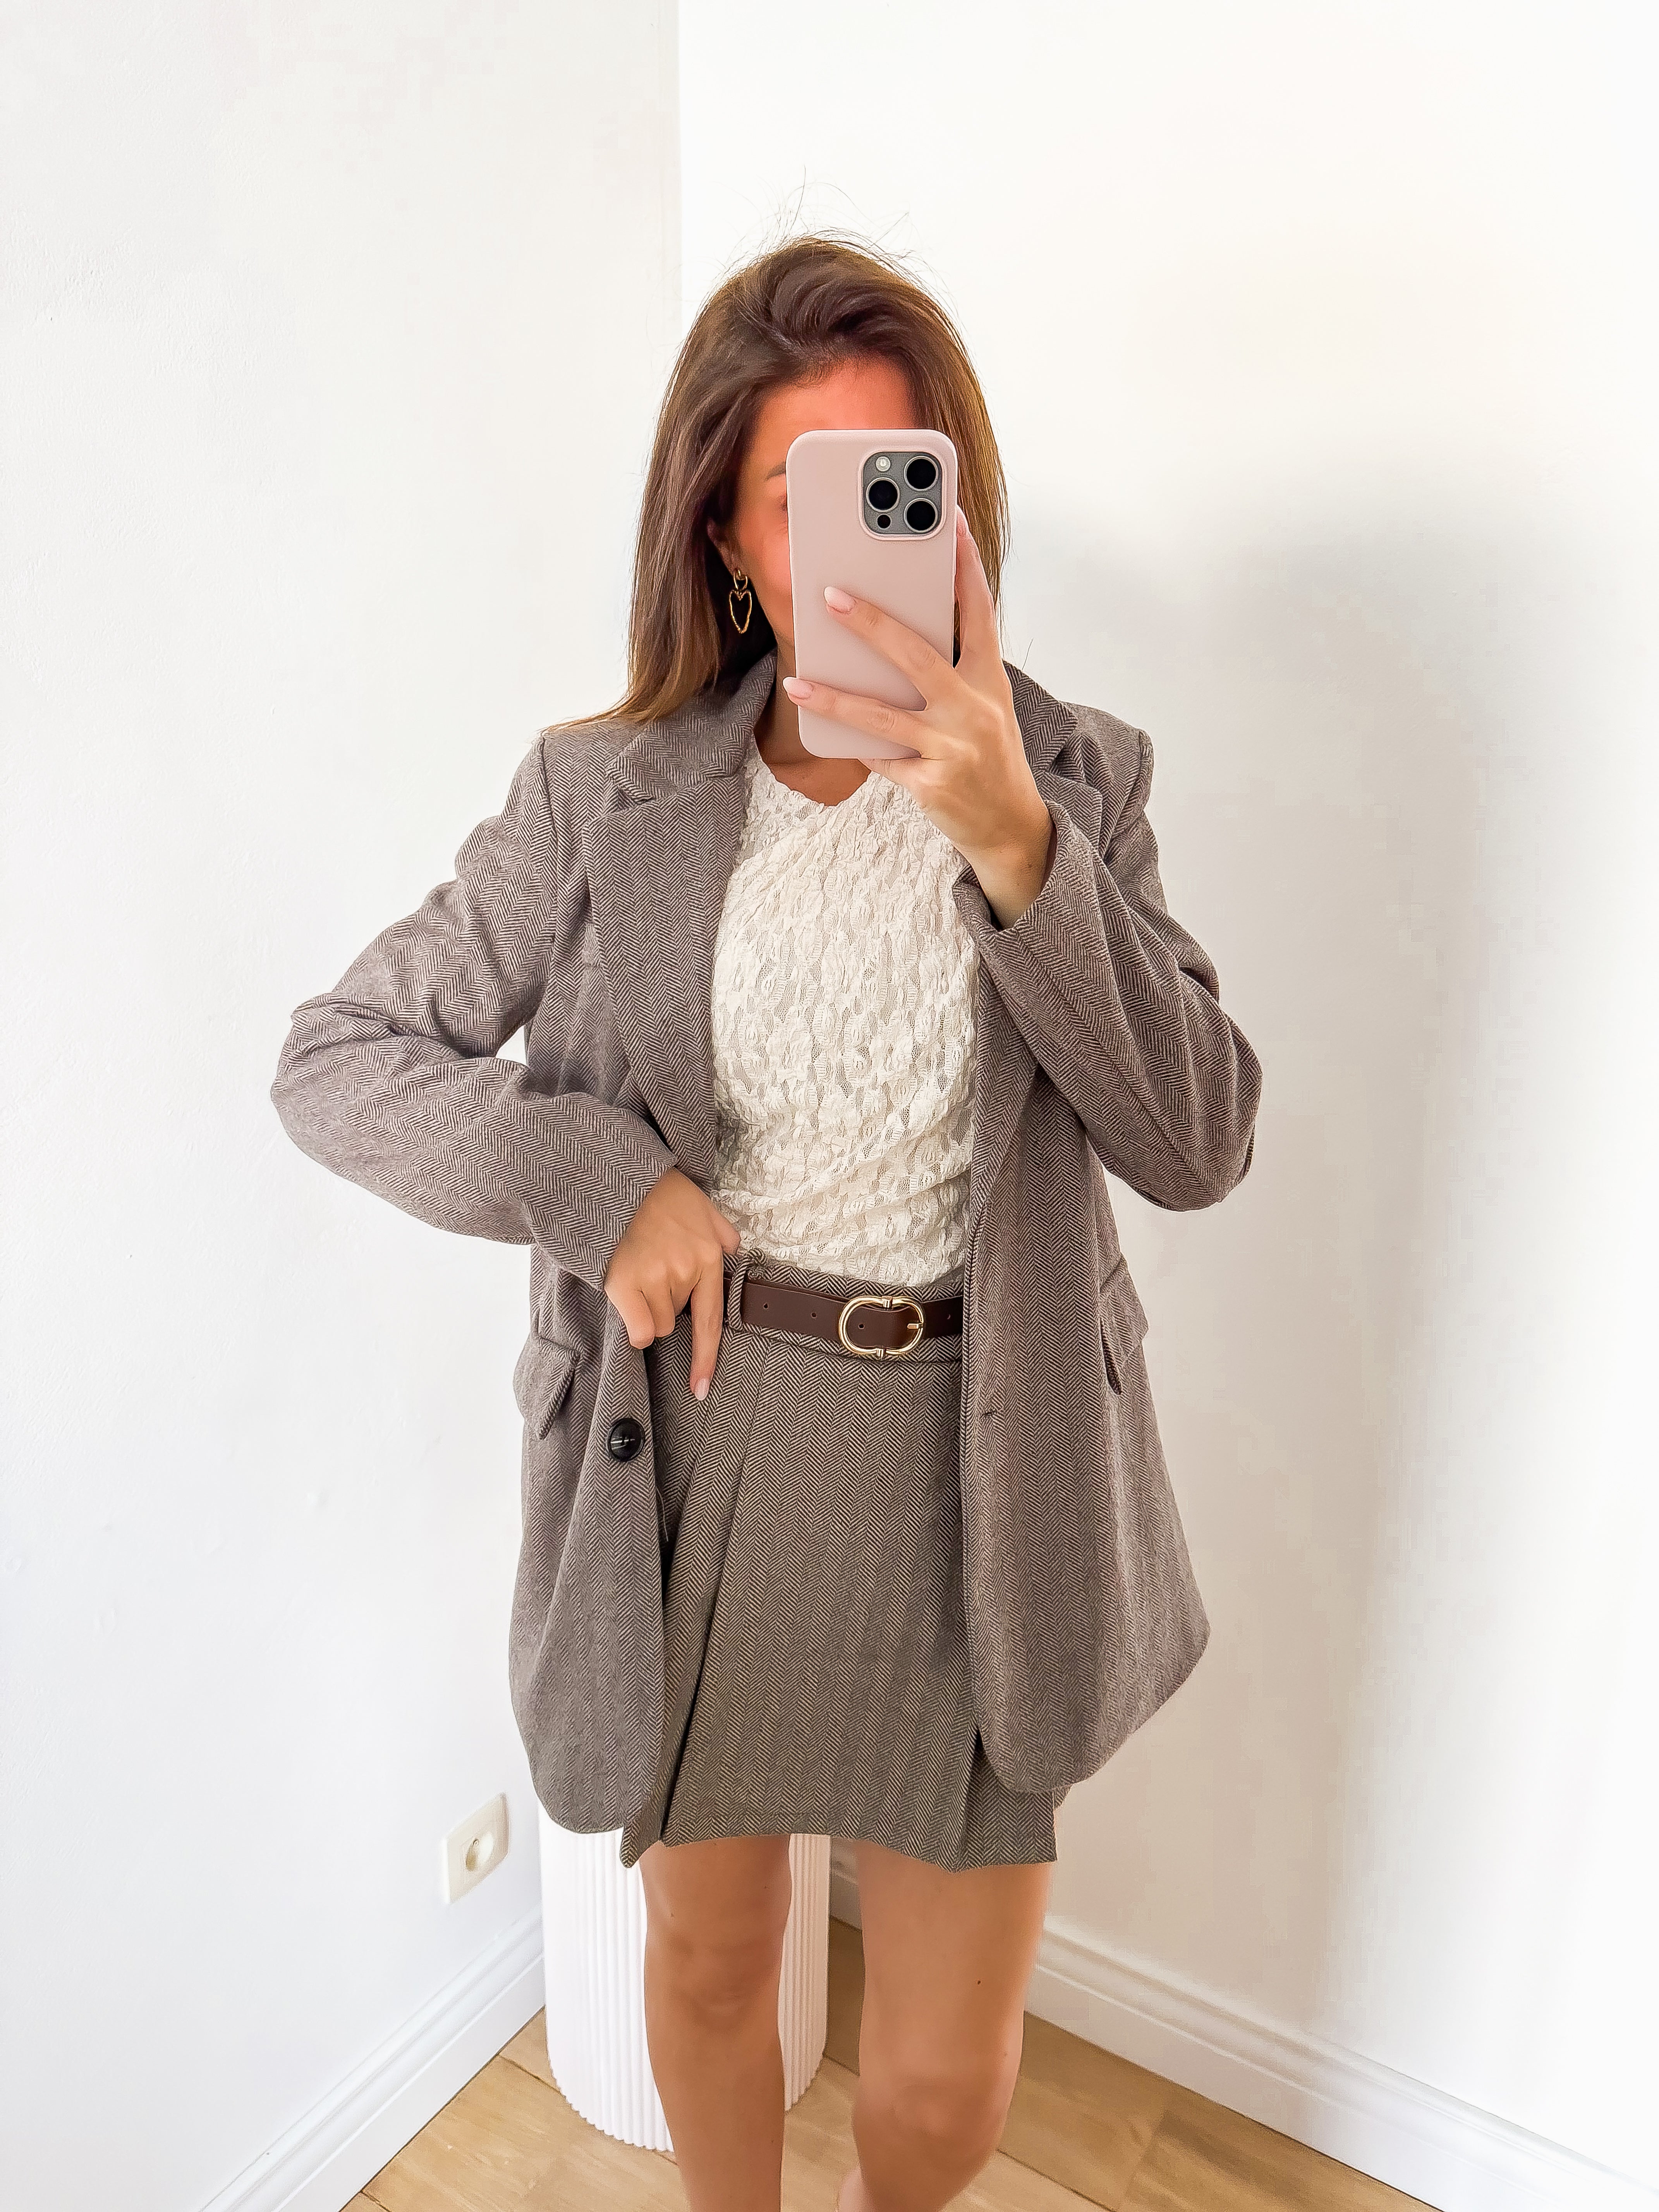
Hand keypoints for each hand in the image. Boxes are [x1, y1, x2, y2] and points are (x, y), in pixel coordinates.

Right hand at [603, 1167, 740, 1398]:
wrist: (616, 1178)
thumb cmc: (656, 1192)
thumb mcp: (701, 1204)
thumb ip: (721, 1230)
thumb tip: (734, 1250)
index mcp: (708, 1256)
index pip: (712, 1319)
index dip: (707, 1358)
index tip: (702, 1389)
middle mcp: (686, 1271)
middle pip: (677, 1319)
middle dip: (666, 1302)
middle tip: (651, 1267)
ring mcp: (657, 1278)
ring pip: (658, 1325)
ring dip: (647, 1308)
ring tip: (637, 1270)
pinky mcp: (625, 1284)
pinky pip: (638, 1330)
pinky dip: (634, 1324)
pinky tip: (627, 1297)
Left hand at [780, 508, 1057, 926]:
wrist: (1011, 826)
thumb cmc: (987, 755)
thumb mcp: (982, 707)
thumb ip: (948, 672)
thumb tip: (888, 639)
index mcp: (990, 680)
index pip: (978, 613)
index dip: (964, 566)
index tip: (949, 522)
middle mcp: (976, 709)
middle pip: (917, 655)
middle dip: (872, 623)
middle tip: (832, 595)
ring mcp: (954, 748)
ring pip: (883, 716)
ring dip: (835, 698)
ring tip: (797, 681)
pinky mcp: (933, 783)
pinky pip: (881, 760)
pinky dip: (859, 748)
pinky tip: (833, 736)